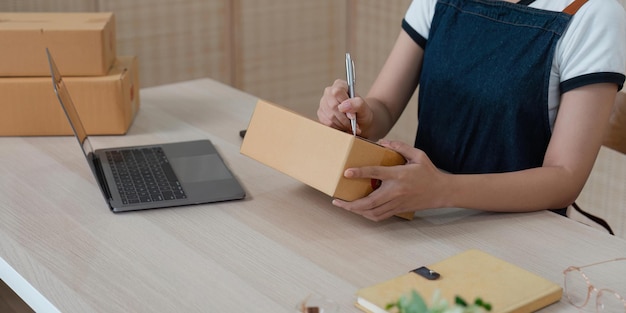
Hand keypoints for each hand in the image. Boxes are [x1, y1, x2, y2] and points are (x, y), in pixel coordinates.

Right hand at [317, 79, 373, 135]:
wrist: (359, 121)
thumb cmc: (362, 112)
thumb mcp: (364, 108)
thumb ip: (357, 104)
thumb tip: (343, 106)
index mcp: (340, 85)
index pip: (337, 92)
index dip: (344, 104)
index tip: (352, 114)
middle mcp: (329, 92)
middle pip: (333, 106)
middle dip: (344, 118)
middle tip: (353, 123)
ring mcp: (323, 103)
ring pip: (330, 116)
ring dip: (342, 124)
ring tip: (349, 125)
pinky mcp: (320, 113)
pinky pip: (327, 123)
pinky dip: (337, 127)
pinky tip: (343, 126)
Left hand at [332, 140, 448, 220]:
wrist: (442, 192)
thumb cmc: (428, 172)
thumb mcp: (418, 155)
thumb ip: (400, 147)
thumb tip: (382, 142)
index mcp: (399, 175)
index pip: (376, 173)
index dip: (361, 173)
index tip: (347, 173)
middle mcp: (396, 191)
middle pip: (370, 201)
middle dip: (351, 204)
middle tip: (337, 201)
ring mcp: (396, 203)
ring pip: (373, 212)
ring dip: (356, 211)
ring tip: (345, 206)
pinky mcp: (398, 210)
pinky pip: (379, 216)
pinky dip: (367, 216)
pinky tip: (359, 211)